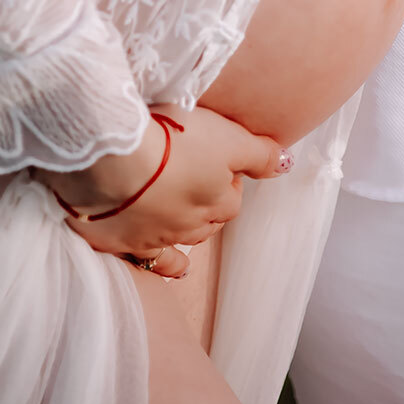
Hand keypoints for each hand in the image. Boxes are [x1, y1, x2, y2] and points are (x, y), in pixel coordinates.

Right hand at [37, 107, 286, 279]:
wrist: (116, 158)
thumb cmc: (176, 140)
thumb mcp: (229, 137)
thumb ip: (260, 154)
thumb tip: (287, 165)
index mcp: (218, 203)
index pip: (233, 198)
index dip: (228, 177)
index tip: (220, 159)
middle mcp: (189, 226)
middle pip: (207, 220)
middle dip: (207, 202)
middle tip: (198, 177)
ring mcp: (153, 236)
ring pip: (179, 238)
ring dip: (184, 227)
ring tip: (187, 218)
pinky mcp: (117, 239)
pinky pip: (142, 258)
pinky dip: (157, 261)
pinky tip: (166, 267)